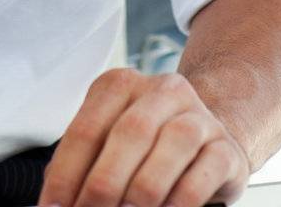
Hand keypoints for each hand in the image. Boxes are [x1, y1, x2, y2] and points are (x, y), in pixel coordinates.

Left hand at [40, 68, 249, 206]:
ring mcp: (198, 115)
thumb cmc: (146, 149)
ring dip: (143, 190)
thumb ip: (83, 167)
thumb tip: (55, 204)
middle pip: (130, 133)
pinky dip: (180, 199)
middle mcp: (161, 90)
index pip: (87, 128)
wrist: (207, 142)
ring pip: (172, 145)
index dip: (67, 173)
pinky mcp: (225, 147)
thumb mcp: (110, 145)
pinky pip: (205, 171)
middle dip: (104, 183)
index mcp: (121, 86)